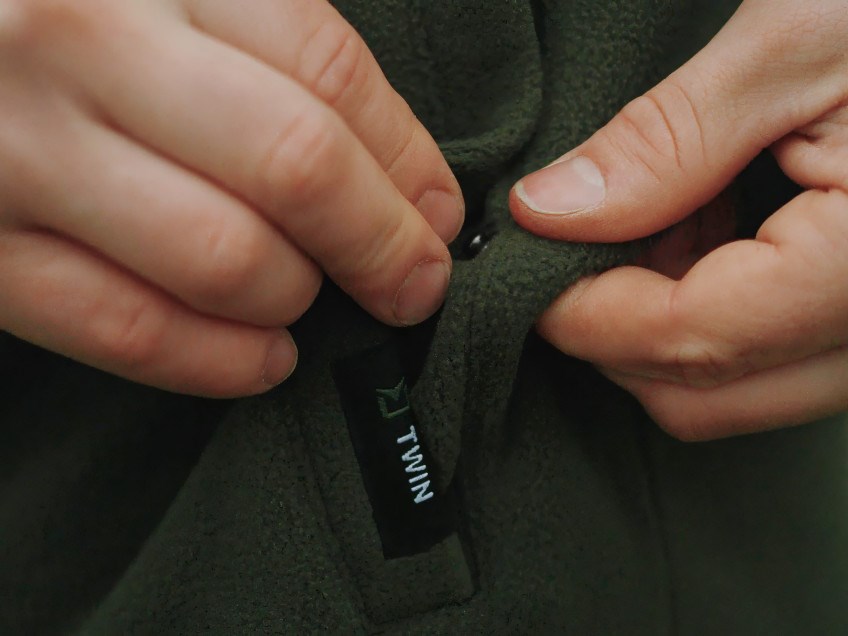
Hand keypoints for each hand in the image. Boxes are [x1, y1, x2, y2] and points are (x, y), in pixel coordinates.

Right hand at [0, 0, 462, 396]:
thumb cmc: (62, 19)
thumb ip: (266, 49)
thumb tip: (406, 180)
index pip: (327, 73)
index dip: (406, 161)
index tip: (439, 217)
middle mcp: (81, 41)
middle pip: (295, 166)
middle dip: (381, 246)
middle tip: (414, 286)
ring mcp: (17, 148)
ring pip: (224, 257)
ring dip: (299, 299)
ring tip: (314, 305)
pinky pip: (129, 329)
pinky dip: (221, 361)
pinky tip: (265, 358)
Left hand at [509, 1, 847, 439]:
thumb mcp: (794, 43)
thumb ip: (664, 142)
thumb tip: (546, 212)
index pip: (693, 339)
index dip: (585, 314)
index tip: (525, 267)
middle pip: (702, 395)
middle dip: (611, 332)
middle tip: (570, 248)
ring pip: (729, 391)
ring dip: (654, 325)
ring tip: (648, 221)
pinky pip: (765, 362)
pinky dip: (703, 313)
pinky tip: (696, 233)